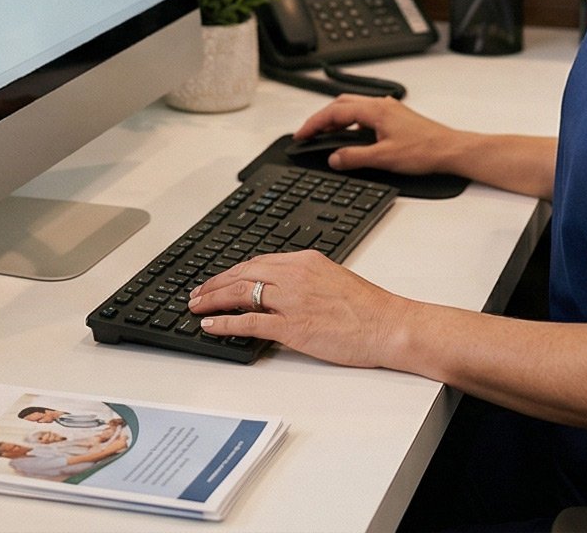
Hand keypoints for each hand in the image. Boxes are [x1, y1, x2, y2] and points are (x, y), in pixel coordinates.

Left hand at [186, 250, 420, 367]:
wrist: (390, 325)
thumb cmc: (369, 309)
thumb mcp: (332, 278)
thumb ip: (304, 280)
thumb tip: (279, 289)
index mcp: (304, 261)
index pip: (256, 262)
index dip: (231, 272)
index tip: (217, 280)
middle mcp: (294, 276)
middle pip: (242, 274)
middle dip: (214, 284)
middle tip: (196, 292)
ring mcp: (292, 301)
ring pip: (240, 294)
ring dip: (212, 300)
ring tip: (196, 306)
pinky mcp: (293, 326)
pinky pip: (249, 322)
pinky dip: (225, 322)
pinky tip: (211, 324)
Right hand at [293, 95, 465, 176]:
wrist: (452, 151)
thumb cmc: (426, 150)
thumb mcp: (384, 158)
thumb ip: (355, 157)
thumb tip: (334, 158)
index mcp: (375, 110)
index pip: (334, 112)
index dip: (314, 123)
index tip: (301, 134)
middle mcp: (381, 105)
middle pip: (341, 104)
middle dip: (322, 118)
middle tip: (310, 133)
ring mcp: (389, 110)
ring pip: (354, 108)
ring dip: (337, 119)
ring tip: (326, 135)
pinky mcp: (396, 118)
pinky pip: (365, 115)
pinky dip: (351, 123)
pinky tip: (353, 137)